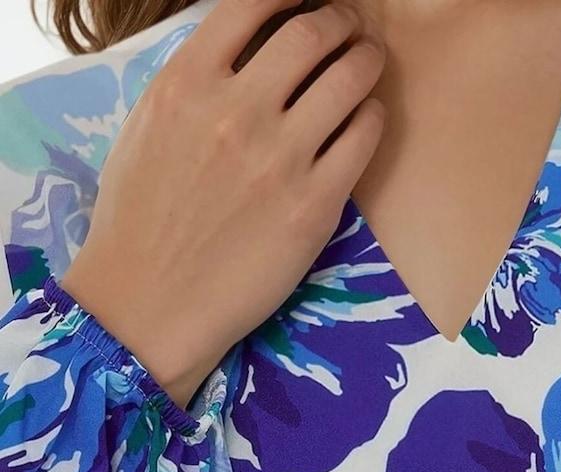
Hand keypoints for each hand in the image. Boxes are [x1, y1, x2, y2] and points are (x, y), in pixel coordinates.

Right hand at [60, 0, 385, 409]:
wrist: (150, 303)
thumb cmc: (140, 221)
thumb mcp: (148, 128)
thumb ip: (195, 82)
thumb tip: (244, 50)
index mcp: (187, 82)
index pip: (254, 2)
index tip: (306, 2)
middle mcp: (236, 110)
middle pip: (312, 31)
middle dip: (340, 21)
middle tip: (349, 30)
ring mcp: (280, 159)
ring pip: (348, 78)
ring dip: (366, 61)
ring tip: (368, 63)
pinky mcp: (314, 205)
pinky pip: (363, 137)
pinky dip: (372, 116)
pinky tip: (366, 119)